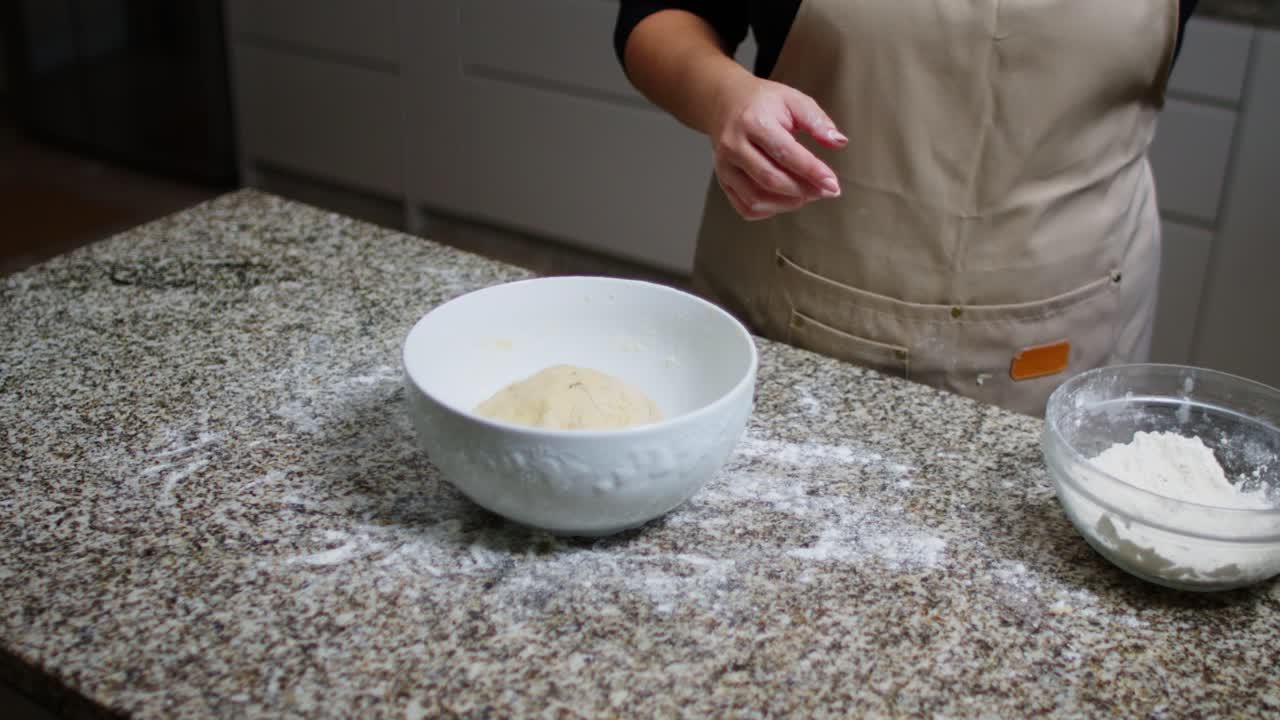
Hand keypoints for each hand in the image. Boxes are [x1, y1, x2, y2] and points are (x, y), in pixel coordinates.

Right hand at [709, 73, 846, 220]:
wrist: (725, 102)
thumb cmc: (764, 102)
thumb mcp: (793, 100)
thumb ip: (817, 121)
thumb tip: (839, 142)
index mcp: (754, 122)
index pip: (786, 153)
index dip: (811, 171)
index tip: (832, 184)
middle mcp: (735, 145)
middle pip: (770, 179)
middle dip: (803, 190)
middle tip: (825, 191)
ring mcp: (725, 166)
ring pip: (756, 198)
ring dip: (787, 203)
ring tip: (807, 195)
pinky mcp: (723, 180)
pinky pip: (745, 207)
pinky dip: (769, 210)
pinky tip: (785, 200)